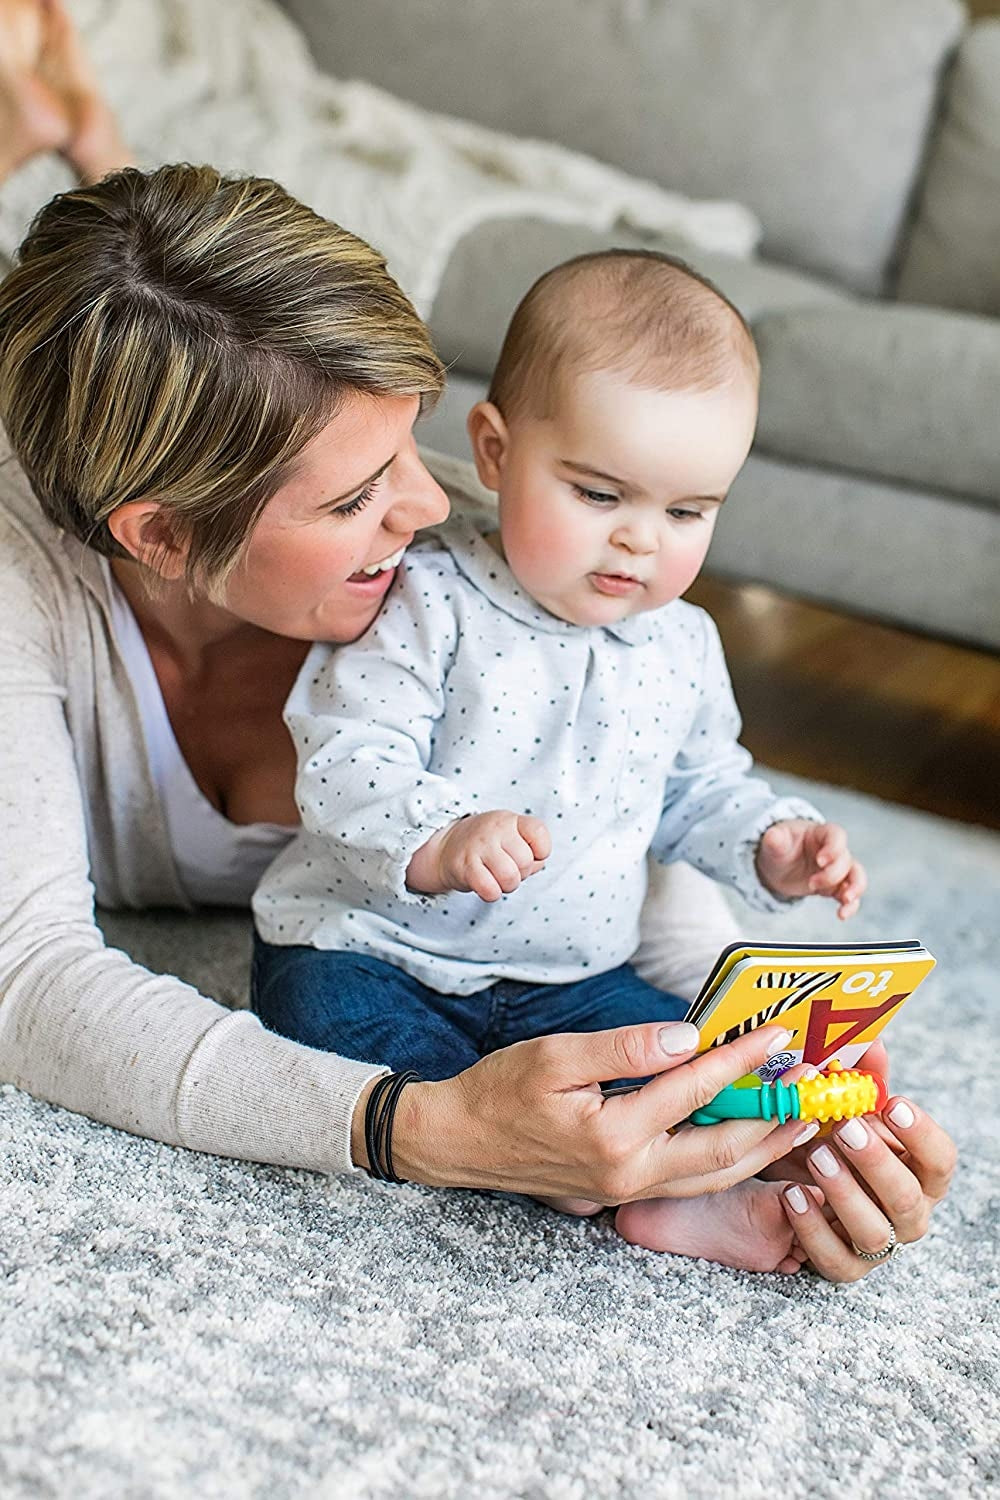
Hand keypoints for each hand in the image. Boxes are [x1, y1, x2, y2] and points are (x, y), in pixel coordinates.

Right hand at [368, 1023, 828, 1202]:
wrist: (458, 1142)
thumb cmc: (499, 1091)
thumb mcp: (554, 1056)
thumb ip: (623, 1048)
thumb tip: (686, 1037)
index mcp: (613, 1136)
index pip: (696, 1090)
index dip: (742, 1058)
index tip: (779, 1032)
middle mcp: (630, 1173)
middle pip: (727, 1149)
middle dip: (777, 1113)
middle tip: (818, 1084)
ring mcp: (630, 1190)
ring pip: (718, 1175)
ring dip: (766, 1145)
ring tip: (805, 1115)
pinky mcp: (626, 1192)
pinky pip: (695, 1181)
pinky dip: (734, 1160)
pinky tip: (753, 1138)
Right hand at [406, 810, 551, 900]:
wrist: (448, 847)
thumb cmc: (490, 846)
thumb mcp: (513, 838)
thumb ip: (533, 852)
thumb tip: (537, 864)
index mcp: (510, 820)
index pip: (538, 832)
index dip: (542, 851)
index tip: (531, 854)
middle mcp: (494, 829)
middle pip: (525, 862)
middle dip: (522, 873)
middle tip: (509, 869)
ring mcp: (478, 847)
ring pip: (510, 877)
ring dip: (508, 886)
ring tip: (498, 878)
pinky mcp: (464, 867)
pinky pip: (490, 890)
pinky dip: (492, 894)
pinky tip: (486, 885)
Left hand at [756, 819, 866, 918]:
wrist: (778, 866)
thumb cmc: (779, 847)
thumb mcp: (774, 842)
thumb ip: (775, 839)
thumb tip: (773, 836)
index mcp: (820, 834)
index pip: (837, 835)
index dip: (834, 848)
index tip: (820, 861)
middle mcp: (834, 851)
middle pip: (845, 859)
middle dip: (831, 874)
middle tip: (811, 884)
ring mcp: (837, 869)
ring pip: (857, 876)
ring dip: (855, 888)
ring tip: (845, 900)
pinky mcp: (835, 887)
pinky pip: (850, 895)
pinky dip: (850, 905)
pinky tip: (842, 914)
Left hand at [778, 1092, 955, 1282]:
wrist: (809, 1187)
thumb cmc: (843, 1146)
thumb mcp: (853, 1113)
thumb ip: (864, 1082)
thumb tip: (870, 1043)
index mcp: (922, 1175)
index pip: (941, 1160)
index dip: (921, 1134)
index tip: (893, 1104)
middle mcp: (909, 1214)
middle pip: (907, 1198)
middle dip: (876, 1162)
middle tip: (846, 1128)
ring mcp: (879, 1245)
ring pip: (874, 1232)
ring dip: (844, 1193)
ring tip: (817, 1156)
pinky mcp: (845, 1266)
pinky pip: (833, 1258)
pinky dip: (811, 1227)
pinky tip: (791, 1193)